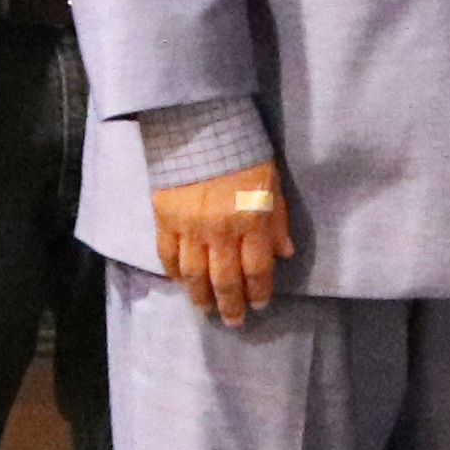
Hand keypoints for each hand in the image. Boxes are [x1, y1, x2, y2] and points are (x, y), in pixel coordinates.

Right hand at [151, 160, 295, 325]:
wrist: (200, 127)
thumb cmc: (244, 153)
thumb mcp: (272, 183)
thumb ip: (278, 219)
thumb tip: (285, 253)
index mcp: (251, 220)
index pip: (257, 267)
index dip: (259, 290)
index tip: (260, 305)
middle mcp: (220, 230)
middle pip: (225, 279)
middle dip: (231, 304)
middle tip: (233, 322)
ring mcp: (189, 227)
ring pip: (194, 274)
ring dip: (200, 297)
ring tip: (206, 310)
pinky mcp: (164, 219)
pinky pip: (167, 255)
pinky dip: (174, 273)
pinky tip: (180, 283)